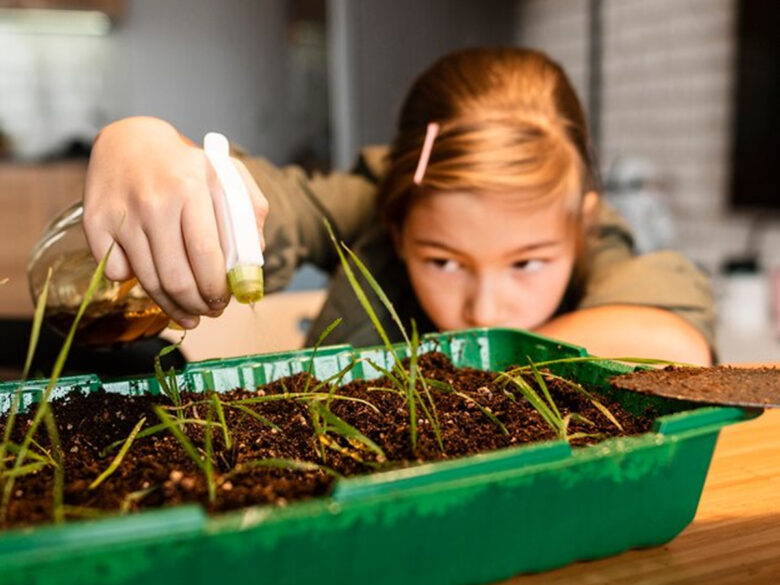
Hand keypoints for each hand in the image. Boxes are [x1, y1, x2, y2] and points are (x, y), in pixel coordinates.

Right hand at [83, 117, 268, 328]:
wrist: (130, 140)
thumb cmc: (185, 165)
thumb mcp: (227, 174)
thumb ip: (250, 211)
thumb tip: (254, 258)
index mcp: (190, 188)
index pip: (205, 255)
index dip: (216, 288)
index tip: (225, 301)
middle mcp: (153, 202)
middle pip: (176, 277)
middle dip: (197, 305)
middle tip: (210, 312)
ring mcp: (122, 215)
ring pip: (148, 281)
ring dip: (173, 307)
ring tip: (190, 314)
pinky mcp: (95, 224)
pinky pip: (117, 272)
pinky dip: (137, 284)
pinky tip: (155, 283)